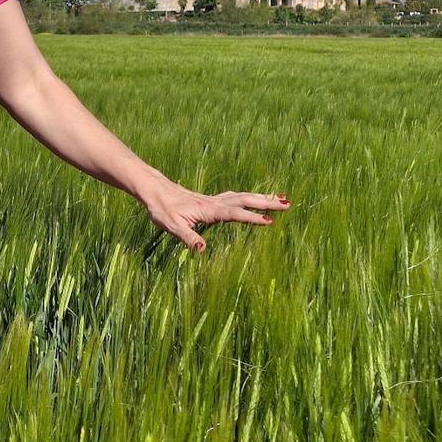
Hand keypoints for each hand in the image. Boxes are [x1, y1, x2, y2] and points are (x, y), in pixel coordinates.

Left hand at [141, 176, 290, 252]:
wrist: (153, 190)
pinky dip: (249, 197)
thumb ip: (188, 238)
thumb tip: (202, 251)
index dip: (251, 217)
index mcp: (208, 210)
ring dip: (261, 197)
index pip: (234, 213)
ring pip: (242, 196)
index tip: (270, 220)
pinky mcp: (211, 200)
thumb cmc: (161, 209)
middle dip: (266, 202)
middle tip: (288, 204)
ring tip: (281, 199)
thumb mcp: (172, 226)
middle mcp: (214, 202)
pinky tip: (254, 198)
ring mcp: (213, 199)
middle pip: (244, 200)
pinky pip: (235, 196)